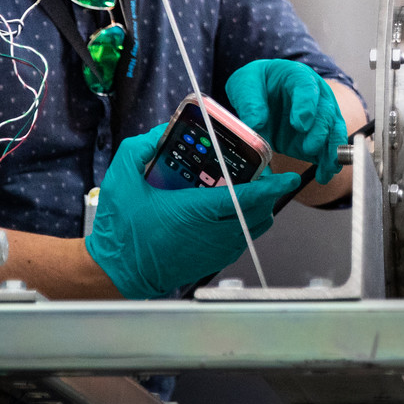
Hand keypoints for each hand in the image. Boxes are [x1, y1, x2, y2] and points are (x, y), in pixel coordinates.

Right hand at [85, 124, 300, 299]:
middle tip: (261, 173)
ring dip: (258, 209)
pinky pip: (241, 240)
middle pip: (258, 213)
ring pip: (254, 228)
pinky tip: (229, 210)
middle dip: (267, 193)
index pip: (245, 198)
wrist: (116, 272)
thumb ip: (140, 148)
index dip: (271, 187)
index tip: (287, 176)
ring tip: (248, 190)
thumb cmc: (120, 228)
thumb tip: (161, 131)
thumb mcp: (121, 178)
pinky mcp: (212, 261)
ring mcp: (215, 251)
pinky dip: (245, 224)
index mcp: (195, 212)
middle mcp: (212, 234)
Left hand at [226, 59, 347, 183]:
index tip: (300, 123)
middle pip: (326, 112)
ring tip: (328, 167)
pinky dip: (329, 162)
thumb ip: (250, 101)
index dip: (306, 106)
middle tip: (309, 147)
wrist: (262, 94)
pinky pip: (328, 148)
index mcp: (297, 77)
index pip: (307, 88)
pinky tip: (326, 174)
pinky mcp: (316, 137)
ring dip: (332, 149)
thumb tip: (256, 122)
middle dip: (320, 131)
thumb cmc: (257, 84)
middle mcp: (315, 95)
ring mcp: (318, 117)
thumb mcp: (245, 84)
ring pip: (334, 131)